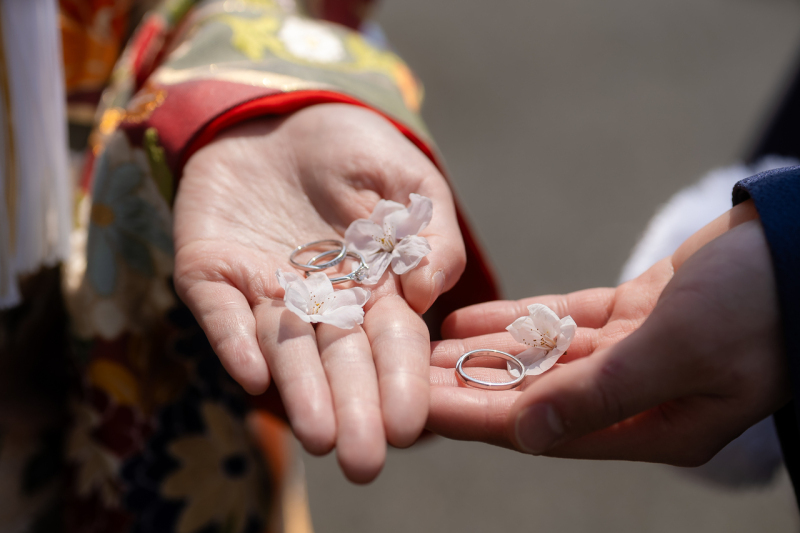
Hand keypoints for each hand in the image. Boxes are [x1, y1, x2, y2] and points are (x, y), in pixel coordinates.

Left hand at [173, 104, 465, 481]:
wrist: (278, 116)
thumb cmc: (353, 151)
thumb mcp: (410, 182)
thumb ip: (430, 235)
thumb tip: (428, 294)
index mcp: (374, 290)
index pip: (391, 346)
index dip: (400, 383)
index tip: (410, 423)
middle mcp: (320, 304)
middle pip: (338, 363)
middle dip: (352, 410)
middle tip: (363, 460)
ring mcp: (263, 291)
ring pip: (283, 349)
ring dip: (298, 390)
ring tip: (316, 435)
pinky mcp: (211, 273)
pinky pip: (221, 313)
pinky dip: (233, 340)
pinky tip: (250, 373)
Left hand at [428, 204, 789, 465]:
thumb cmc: (760, 303)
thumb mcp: (680, 349)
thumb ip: (601, 393)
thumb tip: (528, 435)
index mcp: (652, 425)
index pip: (543, 429)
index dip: (476, 418)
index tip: (420, 408)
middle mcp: (637, 397)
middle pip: (532, 397)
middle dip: (467, 387)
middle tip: (405, 376)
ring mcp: (634, 354)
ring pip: (541, 359)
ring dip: (484, 353)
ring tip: (426, 347)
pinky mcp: (634, 314)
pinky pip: (562, 322)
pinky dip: (519, 320)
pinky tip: (472, 319)